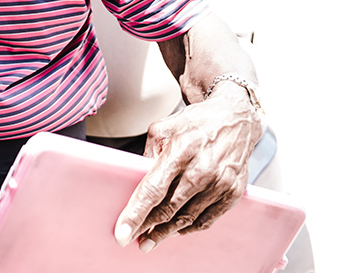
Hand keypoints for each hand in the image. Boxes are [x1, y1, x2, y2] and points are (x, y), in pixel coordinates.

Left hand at [114, 85, 261, 251]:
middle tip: (134, 239)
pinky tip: (176, 230)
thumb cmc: (194, 124)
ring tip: (151, 239)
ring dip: (166, 232)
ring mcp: (220, 183)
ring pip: (187, 218)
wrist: (234, 119)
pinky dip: (189, 228)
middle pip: (169, 208)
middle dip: (148, 228)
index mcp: (181, 149)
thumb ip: (148, 155)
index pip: (153, 189)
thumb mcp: (163, 129)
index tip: (122, 234)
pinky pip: (206, 220)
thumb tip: (135, 183)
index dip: (136, 213)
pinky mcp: (233, 193)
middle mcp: (202, 168)